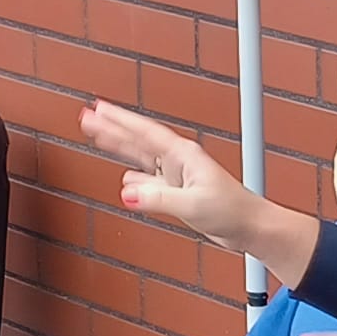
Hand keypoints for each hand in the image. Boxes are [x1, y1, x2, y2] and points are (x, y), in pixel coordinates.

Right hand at [80, 99, 258, 248]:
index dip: (119, 120)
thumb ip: (158, 198)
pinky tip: (127, 179)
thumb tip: (129, 192)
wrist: (249, 226)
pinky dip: (135, 180)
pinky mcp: (178, 193)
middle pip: (138, 140)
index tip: (98, 108)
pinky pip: (149, 181)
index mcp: (183, 155)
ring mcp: (178, 176)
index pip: (144, 132)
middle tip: (87, 116)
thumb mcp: (192, 204)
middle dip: (112, 128)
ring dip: (120, 149)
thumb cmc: (232, 210)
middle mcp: (179, 161)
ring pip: (141, 158)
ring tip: (99, 136)